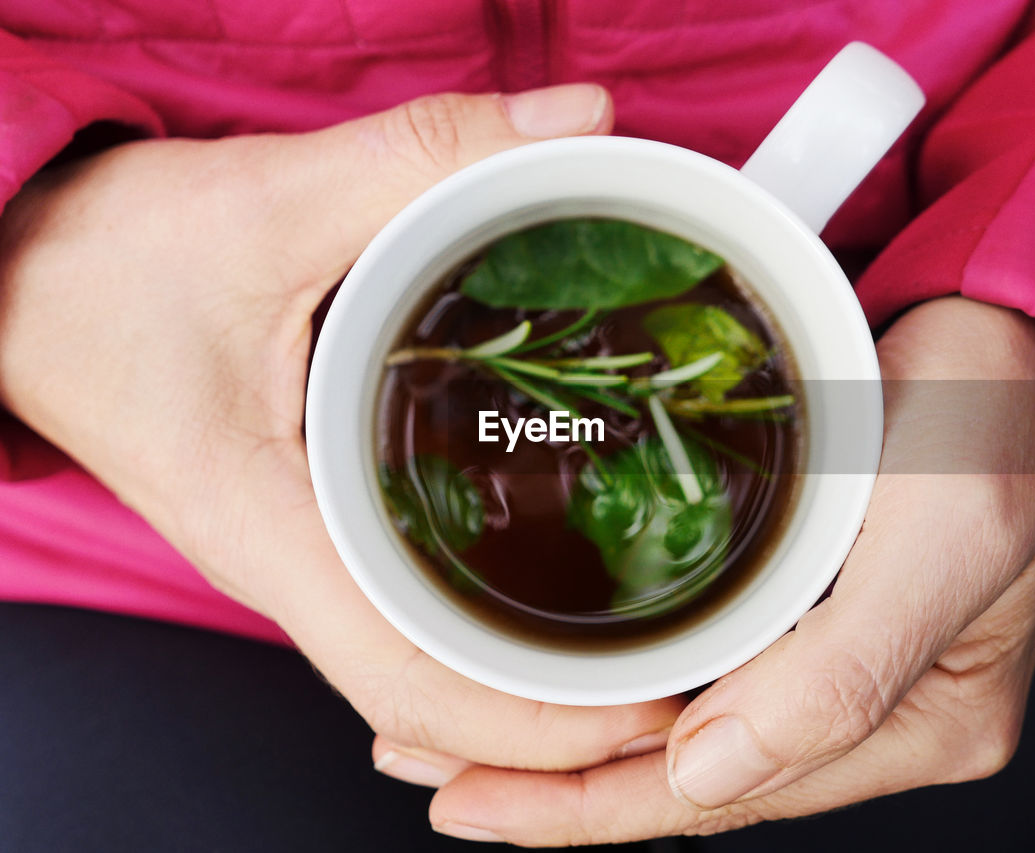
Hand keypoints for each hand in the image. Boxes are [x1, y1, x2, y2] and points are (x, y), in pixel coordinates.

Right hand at [0, 84, 683, 770]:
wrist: (20, 278)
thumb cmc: (100, 265)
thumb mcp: (265, 200)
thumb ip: (422, 154)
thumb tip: (579, 124)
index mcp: (272, 532)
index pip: (411, 683)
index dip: (533, 725)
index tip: (640, 713)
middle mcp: (293, 566)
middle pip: (439, 701)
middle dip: (562, 718)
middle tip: (687, 679)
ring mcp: (304, 551)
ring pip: (426, 667)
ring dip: (532, 685)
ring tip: (649, 659)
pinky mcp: (314, 518)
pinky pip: (409, 609)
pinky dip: (487, 631)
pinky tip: (559, 603)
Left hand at [422, 296, 1034, 843]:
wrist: (1009, 342)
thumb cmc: (994, 424)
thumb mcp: (942, 540)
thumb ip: (841, 675)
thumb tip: (707, 777)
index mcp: (921, 724)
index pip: (729, 796)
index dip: (596, 809)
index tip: (481, 804)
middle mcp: (873, 712)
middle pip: (696, 779)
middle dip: (566, 789)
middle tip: (443, 782)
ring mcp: (840, 664)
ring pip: (688, 733)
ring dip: (580, 745)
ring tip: (462, 746)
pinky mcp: (811, 610)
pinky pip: (702, 671)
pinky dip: (622, 686)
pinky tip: (557, 683)